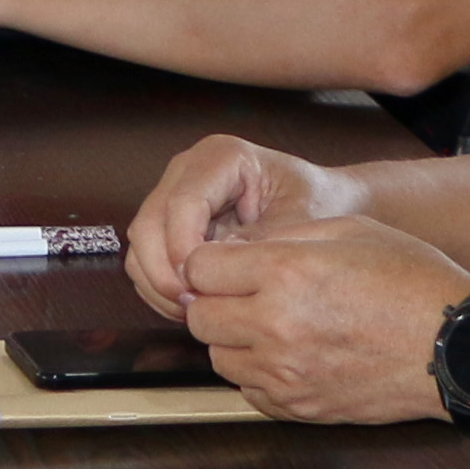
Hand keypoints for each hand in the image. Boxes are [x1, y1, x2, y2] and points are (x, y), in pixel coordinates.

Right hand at [124, 131, 370, 321]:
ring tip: (195, 310)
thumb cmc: (320, 205)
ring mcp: (175, 195)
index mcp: (221, 157)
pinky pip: (147, 257)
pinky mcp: (172, 223)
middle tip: (194, 307)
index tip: (201, 288)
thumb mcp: (300, 223)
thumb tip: (214, 269)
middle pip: (150, 222)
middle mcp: (188, 171)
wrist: (328, 203)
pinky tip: (191, 304)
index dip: (183, 250)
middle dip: (164, 271)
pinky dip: (160, 286)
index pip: (183, 203)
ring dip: (158, 282)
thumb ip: (259, 243)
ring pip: (142, 242)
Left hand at [177, 215, 469, 427]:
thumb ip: (282, 236)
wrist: (459, 350)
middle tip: (245, 293)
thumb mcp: (349, 230)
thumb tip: (234, 248)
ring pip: (219, 358)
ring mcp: (287, 375)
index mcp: (285, 274)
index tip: (229, 262)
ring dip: (234, 339)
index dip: (211, 262)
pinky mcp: (301, 408)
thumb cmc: (412, 282)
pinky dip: (258, 374)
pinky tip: (289, 355)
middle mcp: (276, 327)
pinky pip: (249, 390)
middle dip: (215, 301)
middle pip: (200, 317)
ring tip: (272, 324)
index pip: (198, 268)